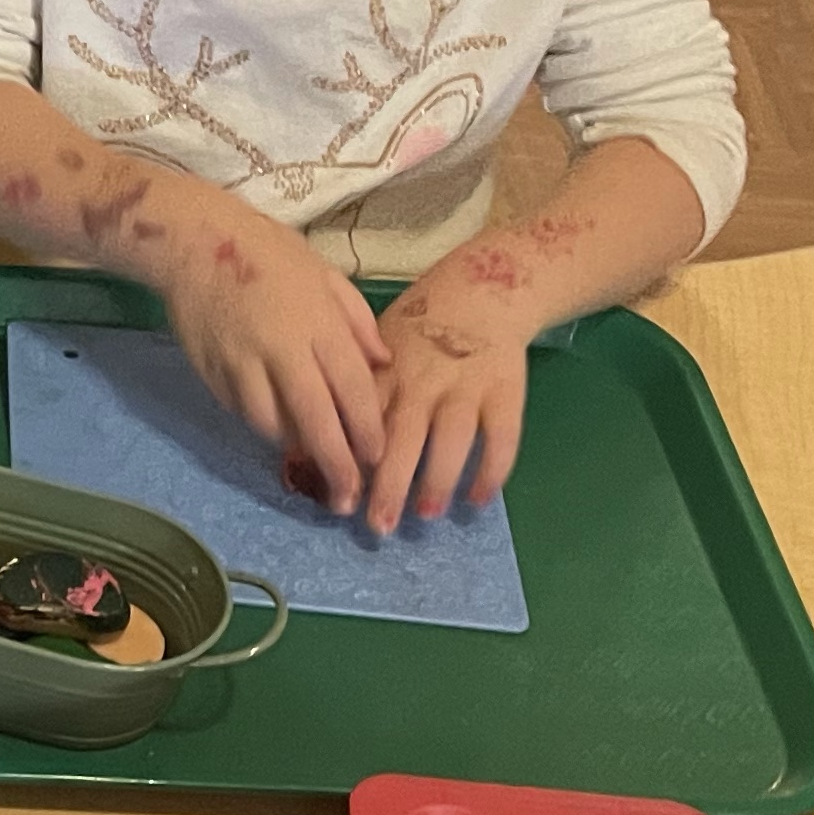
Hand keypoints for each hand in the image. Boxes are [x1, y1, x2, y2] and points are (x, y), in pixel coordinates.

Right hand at [145, 191, 389, 513]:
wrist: (195, 242)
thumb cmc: (269, 253)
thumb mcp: (326, 275)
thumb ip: (357, 322)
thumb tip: (382, 365)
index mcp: (318, 324)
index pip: (352, 390)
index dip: (367, 431)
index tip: (378, 461)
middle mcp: (282, 349)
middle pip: (316, 420)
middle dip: (336, 464)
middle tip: (348, 499)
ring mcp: (243, 364)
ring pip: (273, 425)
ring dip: (296, 449)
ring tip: (314, 467)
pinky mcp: (213, 373)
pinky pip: (243, 411)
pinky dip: (263, 425)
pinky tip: (277, 430)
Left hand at [361, 264, 535, 537]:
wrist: (480, 291)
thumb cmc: (416, 331)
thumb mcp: (374, 347)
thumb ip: (352, 390)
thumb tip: (309, 444)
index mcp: (385, 371)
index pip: (362, 418)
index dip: (349, 456)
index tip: (335, 493)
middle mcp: (424, 380)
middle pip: (404, 434)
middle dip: (389, 482)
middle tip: (376, 523)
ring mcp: (466, 386)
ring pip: (453, 436)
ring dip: (439, 477)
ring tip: (427, 515)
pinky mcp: (504, 390)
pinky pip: (502, 434)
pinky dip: (492, 468)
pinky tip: (478, 498)